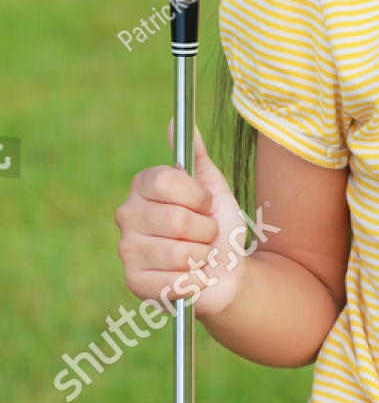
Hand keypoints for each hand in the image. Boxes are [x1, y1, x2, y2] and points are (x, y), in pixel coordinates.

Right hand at [114, 122, 249, 318]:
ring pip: (178, 251)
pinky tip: (189, 277)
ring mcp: (126, 249)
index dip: (197, 196)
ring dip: (201, 256)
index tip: (207, 204)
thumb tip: (176, 121)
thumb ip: (197, 156)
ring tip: (198, 255)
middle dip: (205, 230)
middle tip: (204, 234)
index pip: (166, 180)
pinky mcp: (133, 281)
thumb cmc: (218, 228)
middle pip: (175, 219)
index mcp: (143, 186)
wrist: (227, 273)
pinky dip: (193, 280)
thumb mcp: (214, 188)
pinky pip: (172, 280)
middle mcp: (126, 214)